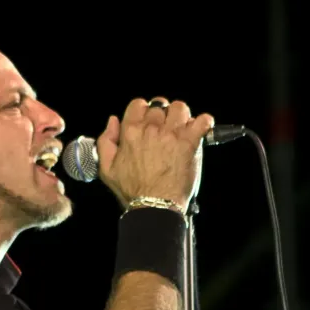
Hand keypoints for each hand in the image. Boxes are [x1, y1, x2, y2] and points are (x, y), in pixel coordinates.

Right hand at [96, 97, 213, 210]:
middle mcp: (151, 129)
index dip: (144, 110)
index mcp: (130, 132)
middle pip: (160, 105)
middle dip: (163, 115)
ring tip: (181, 129)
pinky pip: (202, 121)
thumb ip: (106, 141)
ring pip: (180, 108)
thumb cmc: (133, 191)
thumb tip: (112, 121)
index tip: (148, 120)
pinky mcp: (190, 142)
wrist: (154, 206)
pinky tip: (200, 129)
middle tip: (165, 130)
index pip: (138, 104)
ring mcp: (172, 134)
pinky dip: (204, 123)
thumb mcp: (107, 168)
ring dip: (182, 116)